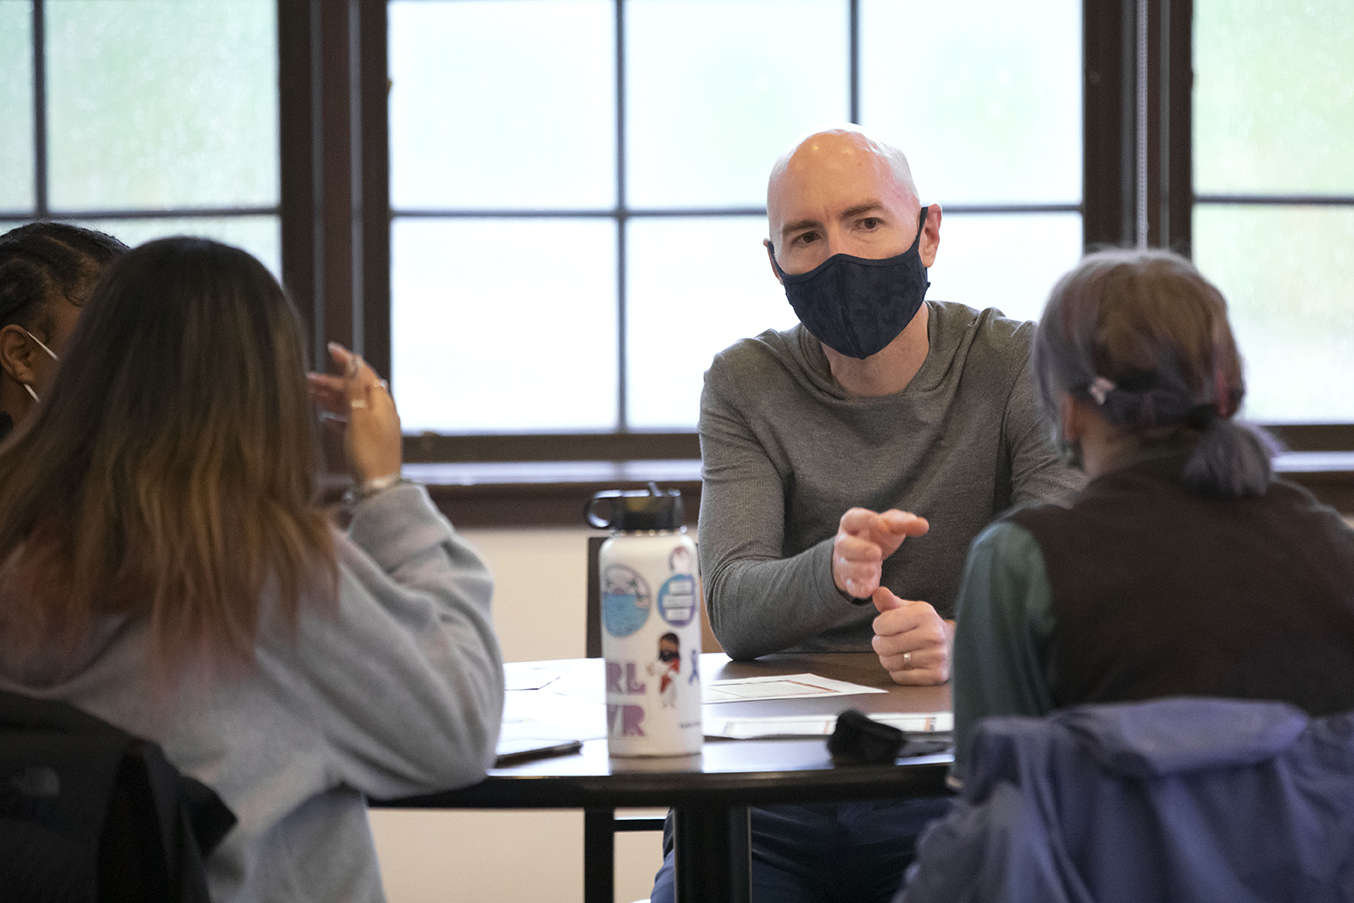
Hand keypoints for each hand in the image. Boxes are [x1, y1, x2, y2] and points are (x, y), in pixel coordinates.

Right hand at [307, 342, 401, 484]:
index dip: (346, 360)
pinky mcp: (369, 440)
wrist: (379, 487)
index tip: (330, 348)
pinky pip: (352, 421)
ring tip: (309, 395)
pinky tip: (324, 418)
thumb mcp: (358, 418)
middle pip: (355, 389)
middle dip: (331, 382)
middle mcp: (381, 411)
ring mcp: (376, 425)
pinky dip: (338, 417)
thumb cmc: (368, 453)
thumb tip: (355, 362)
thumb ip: (355, 390)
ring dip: (331, 398)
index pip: (363, 372)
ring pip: (351, 404)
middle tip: (307, 379)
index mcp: (381, 402)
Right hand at [832, 508, 929, 597]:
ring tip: (874, 570)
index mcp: (852, 524)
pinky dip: (859, 588)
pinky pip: (851, 586)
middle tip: (876, 553)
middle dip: (859, 549)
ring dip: (859, 569)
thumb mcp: (890, 525)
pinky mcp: (851, 581)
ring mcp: (845, 563)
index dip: (863, 519)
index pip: (852, 518)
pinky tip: (870, 588)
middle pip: (843, 545)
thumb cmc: (878, 535)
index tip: (878, 522)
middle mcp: (844, 543)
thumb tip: (923, 525)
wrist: (865, 556)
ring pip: (846, 567)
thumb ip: (905, 523)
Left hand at [870, 588, 953, 685]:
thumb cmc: (926, 626)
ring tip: (900, 652)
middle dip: (881, 644)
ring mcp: (936, 657)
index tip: (887, 627)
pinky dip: (898, 672)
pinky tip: (909, 664)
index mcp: (925, 614)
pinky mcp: (936, 675)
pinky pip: (900, 677)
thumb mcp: (910, 609)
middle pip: (883, 645)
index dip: (879, 626)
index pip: (881, 624)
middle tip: (891, 641)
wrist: (954, 645)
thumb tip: (878, 592)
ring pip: (890, 663)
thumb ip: (890, 602)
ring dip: (888, 659)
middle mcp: (933, 635)